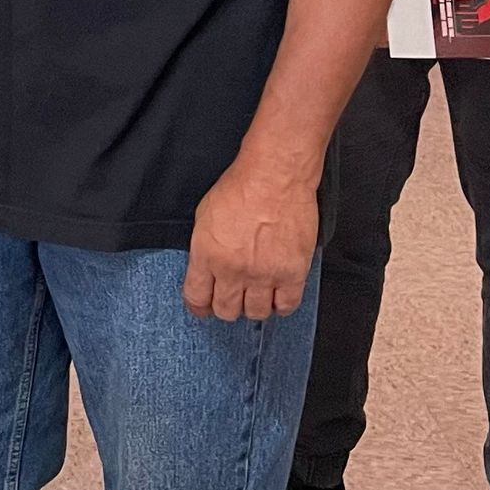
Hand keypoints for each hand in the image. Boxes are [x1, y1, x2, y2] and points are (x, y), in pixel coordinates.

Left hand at [183, 161, 316, 321]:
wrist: (275, 176)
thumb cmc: (241, 186)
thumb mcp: (205, 215)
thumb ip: (204, 248)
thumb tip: (206, 269)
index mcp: (208, 255)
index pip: (197, 297)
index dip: (199, 306)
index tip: (203, 307)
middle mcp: (234, 270)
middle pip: (226, 310)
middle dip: (225, 306)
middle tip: (231, 297)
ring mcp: (264, 275)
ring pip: (255, 313)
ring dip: (253, 306)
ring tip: (255, 293)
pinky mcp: (292, 273)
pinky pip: (286, 306)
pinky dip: (280, 304)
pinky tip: (277, 293)